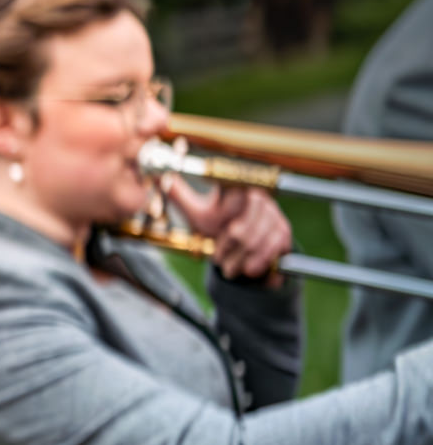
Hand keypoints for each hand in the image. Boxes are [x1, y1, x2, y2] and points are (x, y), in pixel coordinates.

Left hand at [162, 176, 291, 280]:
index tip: (221, 220)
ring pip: (251, 244)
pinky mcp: (284, 232)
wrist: (241, 251)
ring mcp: (274, 215)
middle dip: (224, 251)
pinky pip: (268, 252)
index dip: (226, 204)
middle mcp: (258, 198)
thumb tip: (160, 176)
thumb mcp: (196, 213)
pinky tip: (248, 268)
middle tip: (218, 258)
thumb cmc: (216, 229)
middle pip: (239, 231)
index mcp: (236, 188)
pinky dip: (253, 265)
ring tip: (230, 266)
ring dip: (236, 262)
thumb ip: (179, 195)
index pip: (234, 192)